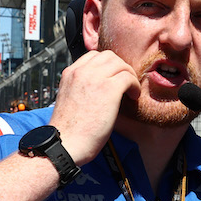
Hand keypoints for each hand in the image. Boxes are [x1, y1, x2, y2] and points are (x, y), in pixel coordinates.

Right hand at [47, 50, 140, 164]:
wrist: (65, 144)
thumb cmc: (68, 131)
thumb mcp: (69, 100)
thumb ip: (81, 89)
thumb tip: (100, 90)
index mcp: (70, 74)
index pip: (93, 56)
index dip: (107, 66)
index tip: (113, 78)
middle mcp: (81, 72)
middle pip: (109, 56)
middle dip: (120, 68)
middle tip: (125, 83)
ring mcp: (95, 78)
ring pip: (120, 64)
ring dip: (128, 75)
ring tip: (130, 90)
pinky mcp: (108, 89)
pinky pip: (128, 77)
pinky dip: (134, 85)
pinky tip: (133, 97)